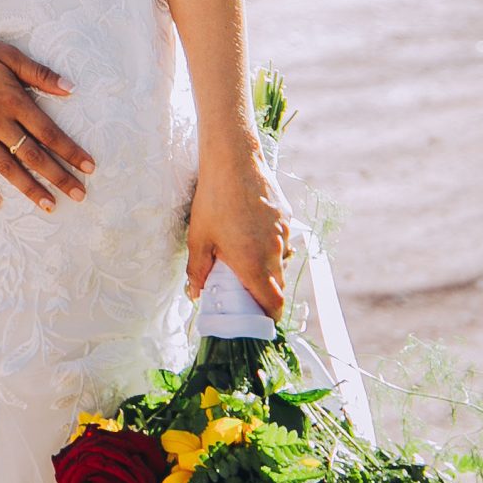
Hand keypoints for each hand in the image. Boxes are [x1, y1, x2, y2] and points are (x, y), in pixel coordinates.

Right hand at [0, 25, 94, 209]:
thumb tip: (71, 88)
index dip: (71, 151)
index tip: (89, 167)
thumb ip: (39, 73)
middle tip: (80, 195)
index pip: (49, 132)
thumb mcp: (7, 53)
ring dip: (30, 189)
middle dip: (59, 177)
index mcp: (13, 100)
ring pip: (7, 168)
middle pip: (33, 155)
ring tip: (50, 206)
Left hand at [186, 148, 289, 316]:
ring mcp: (284, 234)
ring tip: (244, 259)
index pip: (273, 303)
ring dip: (267, 268)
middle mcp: (275, 253)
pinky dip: (270, 245)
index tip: (258, 320)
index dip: (268, 317)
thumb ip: (198, 271)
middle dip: (264, 294)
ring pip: (281, 262)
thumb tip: (195, 293)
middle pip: (277, 285)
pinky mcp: (286, 218)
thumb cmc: (214, 201)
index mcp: (254, 265)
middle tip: (243, 292)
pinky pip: (282, 241)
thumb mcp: (199, 239)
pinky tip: (250, 233)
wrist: (235, 162)